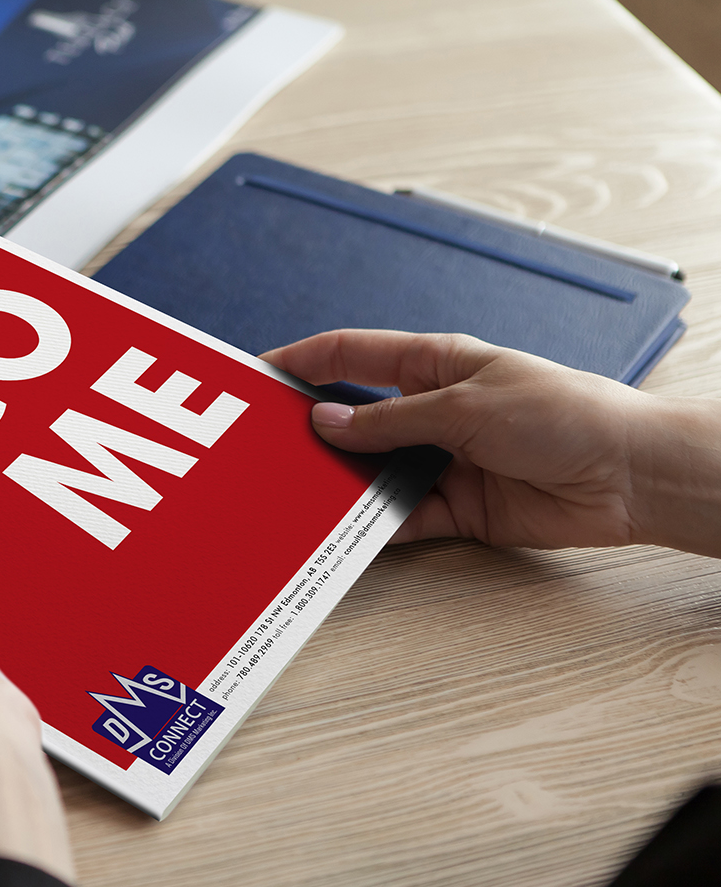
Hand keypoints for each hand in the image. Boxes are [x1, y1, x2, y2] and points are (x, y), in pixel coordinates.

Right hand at [260, 330, 720, 555]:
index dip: (302, 362)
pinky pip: (397, 517)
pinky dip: (370, 525)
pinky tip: (341, 531)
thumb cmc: (565, 415)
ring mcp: (439, 461)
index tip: (258, 375)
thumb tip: (326, 422)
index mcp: (434, 364)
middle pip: (353, 418)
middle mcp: (430, 411)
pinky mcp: (453, 508)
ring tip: (293, 493)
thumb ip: (391, 420)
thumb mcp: (465, 406)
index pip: (351, 355)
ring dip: (338, 483)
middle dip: (309, 431)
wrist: (627, 477)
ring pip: (369, 472)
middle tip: (262, 446)